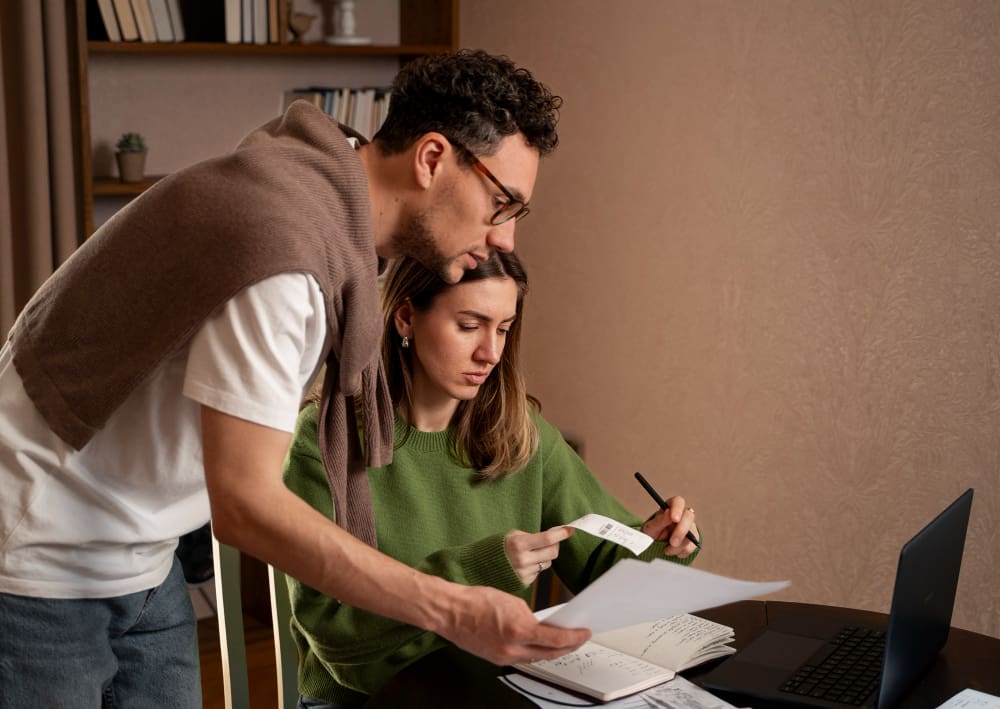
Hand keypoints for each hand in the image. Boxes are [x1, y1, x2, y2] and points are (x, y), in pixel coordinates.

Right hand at [437, 583, 590, 665]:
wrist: (451, 611)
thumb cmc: (476, 601)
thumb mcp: (512, 601)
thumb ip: (530, 615)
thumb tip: (542, 624)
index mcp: (519, 630)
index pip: (556, 639)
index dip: (574, 638)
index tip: (584, 633)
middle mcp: (512, 649)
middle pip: (550, 653)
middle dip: (568, 647)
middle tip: (578, 638)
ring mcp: (504, 657)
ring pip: (536, 658)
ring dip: (551, 651)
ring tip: (562, 642)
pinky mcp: (497, 659)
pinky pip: (522, 659)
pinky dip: (534, 652)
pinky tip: (538, 644)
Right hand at [504, 527, 573, 584]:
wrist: (484, 565)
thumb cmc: (501, 546)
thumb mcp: (513, 535)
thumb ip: (532, 536)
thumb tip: (554, 536)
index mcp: (518, 544)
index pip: (547, 539)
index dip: (561, 533)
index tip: (570, 529)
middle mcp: (522, 560)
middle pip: (552, 552)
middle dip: (555, 544)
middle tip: (552, 540)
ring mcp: (524, 572)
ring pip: (548, 563)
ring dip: (545, 556)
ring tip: (533, 552)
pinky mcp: (525, 581)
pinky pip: (539, 572)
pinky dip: (537, 565)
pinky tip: (527, 562)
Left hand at [642, 495, 698, 557]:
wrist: (654, 546)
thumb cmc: (652, 533)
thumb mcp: (651, 528)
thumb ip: (659, 520)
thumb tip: (668, 512)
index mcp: (671, 507)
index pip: (678, 501)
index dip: (677, 509)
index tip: (674, 519)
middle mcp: (683, 515)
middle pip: (689, 517)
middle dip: (681, 531)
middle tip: (672, 542)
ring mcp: (690, 527)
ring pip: (691, 534)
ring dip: (678, 546)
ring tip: (666, 550)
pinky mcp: (693, 539)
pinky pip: (692, 546)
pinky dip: (681, 552)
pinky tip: (672, 551)